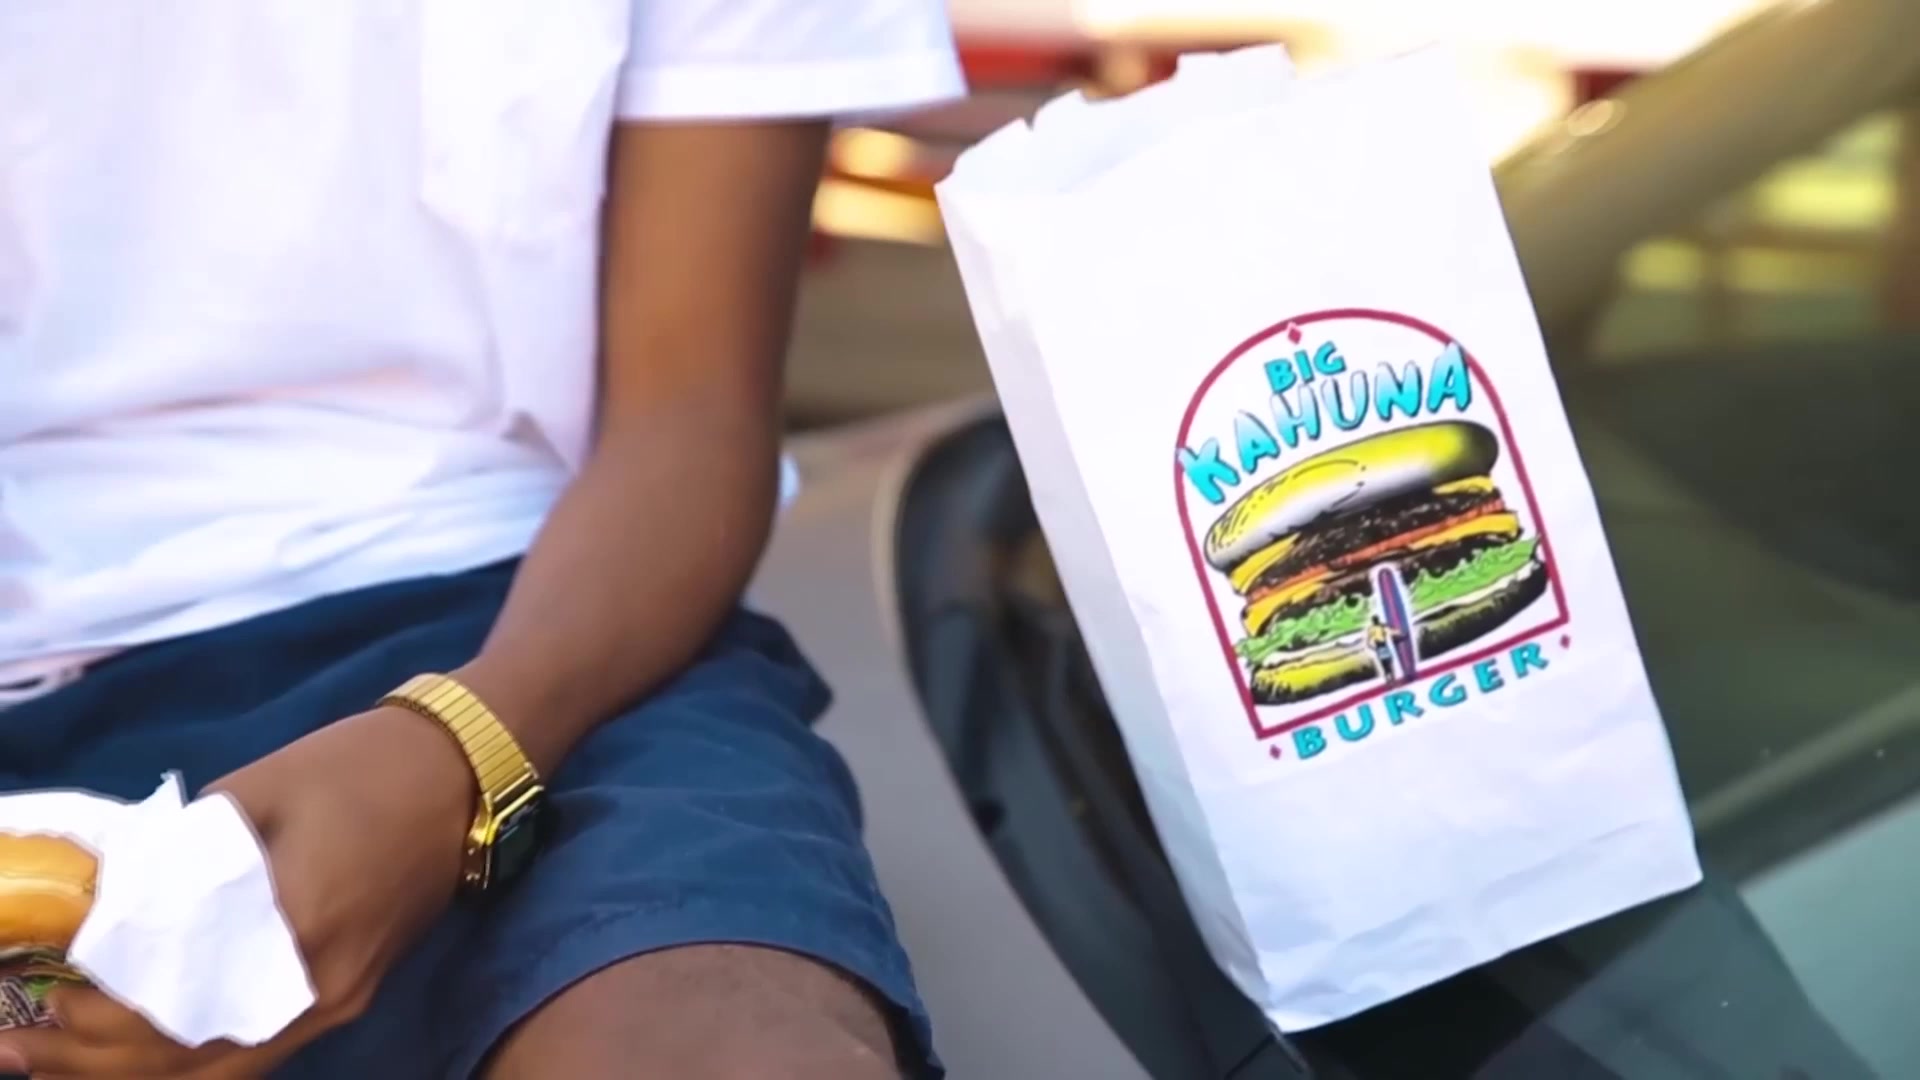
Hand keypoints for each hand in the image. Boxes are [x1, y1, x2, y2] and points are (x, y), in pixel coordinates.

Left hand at [0, 708, 474, 1077]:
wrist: (465, 768)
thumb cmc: (361, 767)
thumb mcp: (253, 792)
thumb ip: (179, 859)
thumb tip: (103, 905)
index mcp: (294, 935)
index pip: (170, 1013)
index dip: (94, 1021)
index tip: (40, 1000)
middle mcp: (319, 991)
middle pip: (191, 1062)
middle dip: (102, 1059)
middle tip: (33, 1040)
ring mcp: (341, 1000)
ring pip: (224, 1067)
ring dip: (145, 1065)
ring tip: (75, 1047)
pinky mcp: (350, 992)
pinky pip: (258, 1046)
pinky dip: (195, 1053)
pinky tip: (150, 1037)